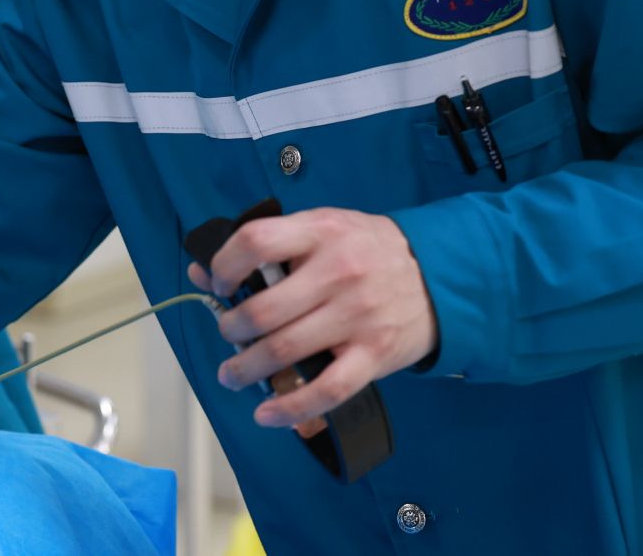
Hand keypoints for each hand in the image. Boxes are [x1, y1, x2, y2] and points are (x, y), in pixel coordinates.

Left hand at [187, 207, 437, 430]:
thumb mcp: (322, 228)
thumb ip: (267, 245)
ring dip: (247, 368)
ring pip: (285, 350)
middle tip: (228, 334)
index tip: (219, 284)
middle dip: (231, 329)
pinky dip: (291, 407)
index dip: (224, 266)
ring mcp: (357, 316)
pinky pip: (326, 389)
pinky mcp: (374, 354)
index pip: (255, 242)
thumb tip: (201, 269)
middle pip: (263, 309)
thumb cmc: (369, 249)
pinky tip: (269, 413)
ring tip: (233, 373)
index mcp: (320, 232)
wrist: (441, 273)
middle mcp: (337, 272)